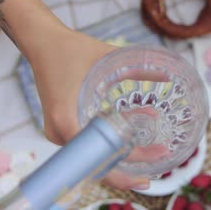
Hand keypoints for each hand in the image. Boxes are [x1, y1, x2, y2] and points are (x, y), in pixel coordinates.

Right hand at [20, 17, 149, 189]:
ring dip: (121, 151)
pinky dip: (110, 142)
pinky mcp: (60, 130)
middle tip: (160, 156)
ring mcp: (58, 134)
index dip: (126, 167)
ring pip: (94, 156)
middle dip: (130, 164)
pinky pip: (88, 145)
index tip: (150, 167)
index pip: (98, 157)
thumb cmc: (69, 49)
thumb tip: (169, 76)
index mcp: (67, 120)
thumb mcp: (107, 57)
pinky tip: (132, 131)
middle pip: (98, 163)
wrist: (41, 42)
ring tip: (151, 143)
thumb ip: (138, 67)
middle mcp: (59, 134)